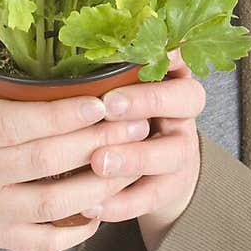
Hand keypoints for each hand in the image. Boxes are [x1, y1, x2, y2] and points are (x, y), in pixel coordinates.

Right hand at [0, 55, 151, 250]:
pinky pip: (36, 243)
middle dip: (95, 143)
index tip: (103, 99)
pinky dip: (72, 230)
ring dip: (95, 187)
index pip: (17, 123)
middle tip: (136, 123)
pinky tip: (99, 208)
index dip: (64, 114)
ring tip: (131, 163)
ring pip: (48, 207)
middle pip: (42, 162)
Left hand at [87, 49, 204, 250]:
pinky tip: (91, 204)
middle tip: (108, 107)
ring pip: (170, 153)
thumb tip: (64, 46)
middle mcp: (184, 111)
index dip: (160, 55)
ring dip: (133, 158)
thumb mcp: (119, 86)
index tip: (131, 57)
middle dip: (146, 101)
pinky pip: (152, 196)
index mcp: (173, 76)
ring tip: (98, 162)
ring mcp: (183, 150)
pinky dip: (121, 203)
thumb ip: (107, 71)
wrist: (150, 167)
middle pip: (186, 99)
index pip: (181, 57)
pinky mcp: (172, 187)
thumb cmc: (121, 114)